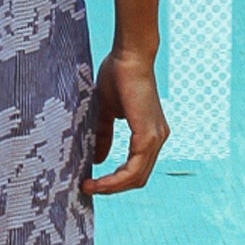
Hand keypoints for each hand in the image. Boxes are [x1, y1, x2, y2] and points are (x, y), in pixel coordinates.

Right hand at [83, 50, 168, 195]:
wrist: (129, 56)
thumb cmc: (118, 76)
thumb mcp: (107, 111)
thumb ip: (104, 134)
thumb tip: (98, 159)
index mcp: (150, 133)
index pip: (135, 168)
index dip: (114, 179)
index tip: (90, 182)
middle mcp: (157, 139)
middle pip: (137, 178)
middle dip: (112, 188)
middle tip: (88, 188)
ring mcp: (156, 138)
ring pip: (136, 177)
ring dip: (111, 187)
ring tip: (89, 187)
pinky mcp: (149, 136)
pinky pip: (133, 168)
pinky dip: (115, 179)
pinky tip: (98, 179)